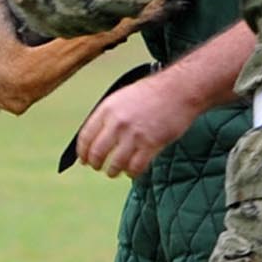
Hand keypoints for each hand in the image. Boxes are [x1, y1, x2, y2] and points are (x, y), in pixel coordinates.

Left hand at [76, 70, 201, 178]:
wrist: (178, 90)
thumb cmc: (153, 93)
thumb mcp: (122, 97)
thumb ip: (108, 115)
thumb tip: (97, 135)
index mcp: (108, 109)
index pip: (86, 136)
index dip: (82, 152)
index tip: (83, 159)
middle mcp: (118, 122)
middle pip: (97, 152)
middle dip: (95, 164)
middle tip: (98, 167)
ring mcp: (134, 135)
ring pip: (115, 163)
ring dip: (112, 171)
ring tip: (114, 172)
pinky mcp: (150, 144)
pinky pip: (135, 167)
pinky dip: (131, 172)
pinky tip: (131, 170)